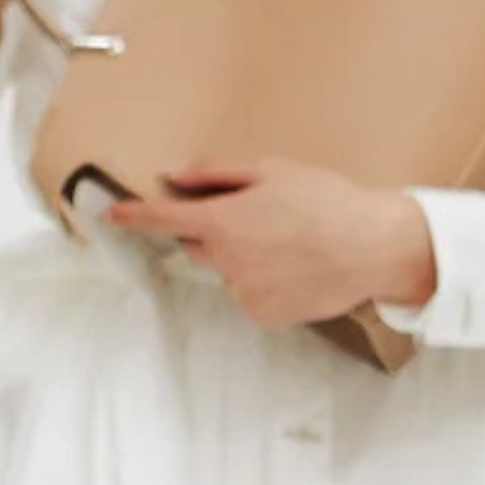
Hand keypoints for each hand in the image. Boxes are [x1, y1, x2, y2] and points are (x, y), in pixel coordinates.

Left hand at [103, 161, 438, 330]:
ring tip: (291, 244)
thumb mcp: (272, 170)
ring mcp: (243, 292)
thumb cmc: (326, 201)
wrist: (373, 247)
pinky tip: (297, 268)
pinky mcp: (262, 314)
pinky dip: (265, 282)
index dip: (133, 216)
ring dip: (246, 258)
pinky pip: (250, 294)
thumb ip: (216, 172)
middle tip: (264, 218)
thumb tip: (174, 174)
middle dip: (219, 231)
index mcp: (222, 222)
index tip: (111, 216)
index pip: (162, 220)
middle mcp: (225, 262)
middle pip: (200, 245)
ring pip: (228, 271)